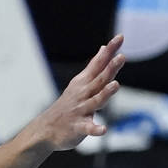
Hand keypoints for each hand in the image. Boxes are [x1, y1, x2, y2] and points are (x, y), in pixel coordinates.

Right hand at [26, 35, 124, 150]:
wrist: (45, 130)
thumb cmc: (67, 105)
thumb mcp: (79, 83)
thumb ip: (95, 66)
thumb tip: (104, 48)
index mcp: (84, 83)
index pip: (98, 63)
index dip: (109, 51)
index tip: (120, 37)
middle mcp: (83, 94)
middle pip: (99, 80)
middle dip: (110, 68)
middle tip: (121, 57)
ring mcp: (80, 110)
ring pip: (95, 101)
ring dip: (105, 93)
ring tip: (115, 85)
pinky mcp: (78, 127)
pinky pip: (88, 128)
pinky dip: (95, 129)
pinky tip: (103, 129)